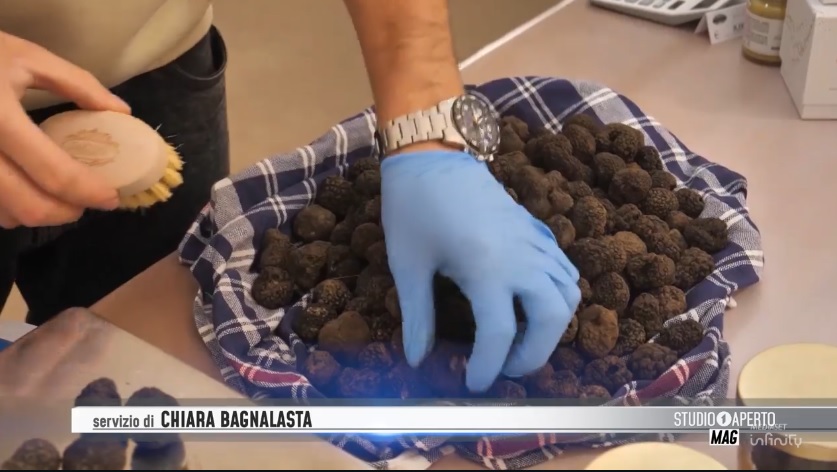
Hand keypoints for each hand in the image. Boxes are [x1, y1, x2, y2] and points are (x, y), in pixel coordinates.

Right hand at [0, 31, 128, 228]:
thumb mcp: (27, 57)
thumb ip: (78, 84)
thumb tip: (121, 112)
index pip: (53, 172)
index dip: (89, 192)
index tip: (111, 198)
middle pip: (28, 205)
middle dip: (65, 212)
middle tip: (84, 204)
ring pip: (4, 214)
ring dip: (36, 214)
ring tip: (56, 196)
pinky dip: (8, 209)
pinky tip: (22, 190)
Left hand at [381, 149, 581, 391]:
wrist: (432, 154)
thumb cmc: (413, 207)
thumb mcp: (408, 265)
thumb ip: (418, 315)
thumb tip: (418, 360)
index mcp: (486, 267)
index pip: (500, 333)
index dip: (488, 367)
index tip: (473, 385)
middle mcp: (520, 257)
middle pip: (552, 318)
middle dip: (534, 354)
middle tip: (506, 367)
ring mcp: (533, 241)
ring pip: (568, 293)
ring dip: (552, 326)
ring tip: (521, 339)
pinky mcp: (535, 230)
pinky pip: (564, 268)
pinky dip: (559, 293)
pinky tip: (532, 301)